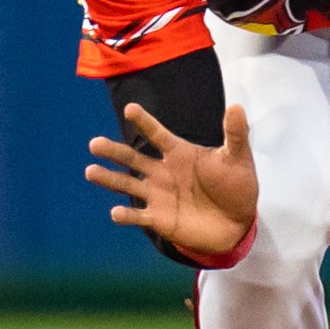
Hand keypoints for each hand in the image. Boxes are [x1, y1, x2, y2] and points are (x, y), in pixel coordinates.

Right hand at [85, 103, 257, 255]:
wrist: (237, 222)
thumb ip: (235, 134)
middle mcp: (163, 171)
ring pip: (128, 185)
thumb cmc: (236, 185)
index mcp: (179, 153)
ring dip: (109, 179)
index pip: (158, 134)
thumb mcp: (238, 158)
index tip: (130, 109)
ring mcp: (158, 195)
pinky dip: (127, 216)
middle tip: (94, 144)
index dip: (145, 122)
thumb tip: (237, 106)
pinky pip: (138, 216)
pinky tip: (116, 213)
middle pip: (133, 158)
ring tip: (91, 171)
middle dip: (113, 151)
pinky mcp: (159, 218)